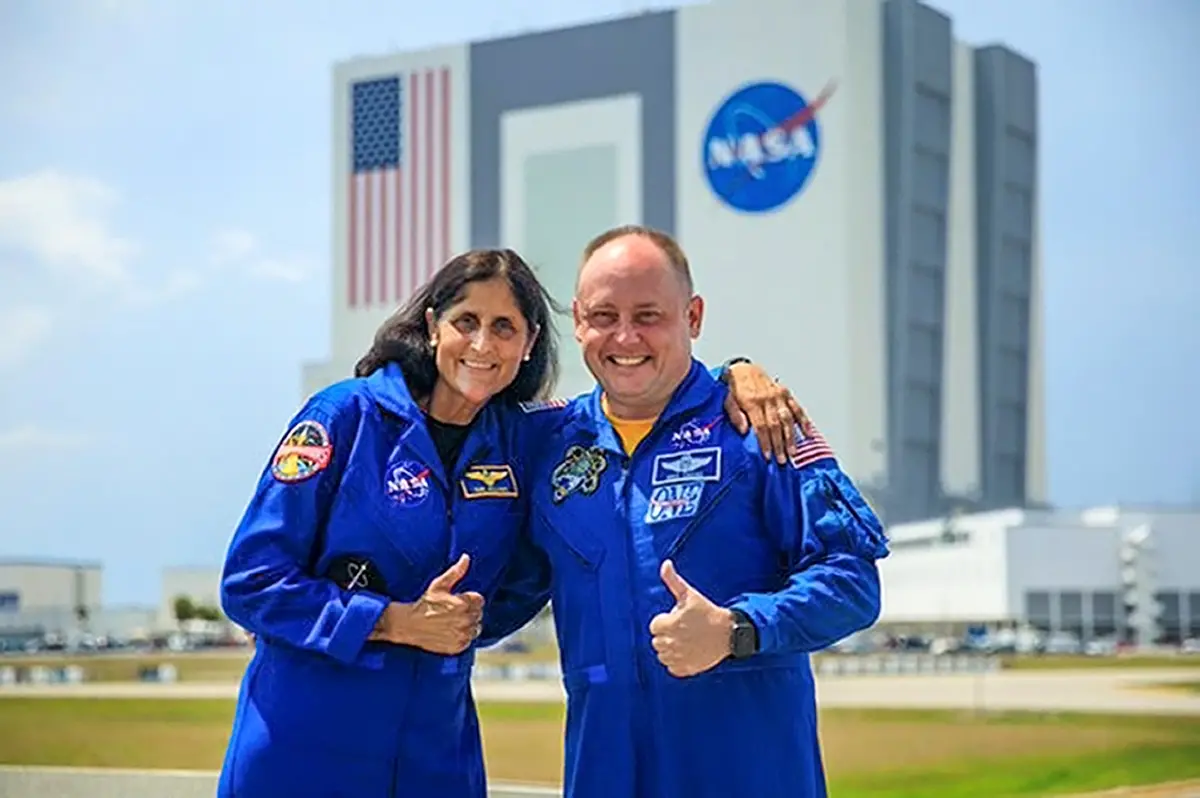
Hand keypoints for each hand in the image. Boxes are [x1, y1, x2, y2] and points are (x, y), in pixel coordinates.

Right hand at [373, 554, 484, 654]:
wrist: (409, 625)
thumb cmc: (424, 603)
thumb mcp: (439, 584)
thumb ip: (456, 571)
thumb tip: (466, 557)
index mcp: (463, 604)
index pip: (479, 600)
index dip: (470, 599)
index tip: (460, 601)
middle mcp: (465, 620)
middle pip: (479, 614)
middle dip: (470, 611)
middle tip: (455, 611)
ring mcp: (461, 635)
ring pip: (476, 629)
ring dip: (468, 625)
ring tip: (454, 622)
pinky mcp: (457, 646)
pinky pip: (468, 641)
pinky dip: (462, 637)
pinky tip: (451, 632)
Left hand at [648, 560, 733, 677]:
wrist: (728, 633)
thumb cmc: (707, 611)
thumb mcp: (689, 594)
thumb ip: (673, 580)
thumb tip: (665, 563)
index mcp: (669, 625)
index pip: (655, 625)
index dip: (666, 620)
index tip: (678, 618)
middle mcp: (670, 643)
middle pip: (657, 640)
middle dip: (667, 634)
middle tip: (684, 629)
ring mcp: (678, 657)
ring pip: (662, 655)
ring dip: (670, 648)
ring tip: (686, 640)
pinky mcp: (685, 669)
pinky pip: (671, 667)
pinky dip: (677, 662)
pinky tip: (687, 652)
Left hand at [723, 362, 806, 463]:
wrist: (742, 368)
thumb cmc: (733, 387)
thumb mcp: (726, 399)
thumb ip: (734, 414)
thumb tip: (743, 430)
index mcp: (752, 401)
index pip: (760, 426)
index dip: (764, 442)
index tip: (767, 456)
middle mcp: (767, 398)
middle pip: (775, 425)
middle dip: (779, 444)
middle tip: (781, 460)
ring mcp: (778, 395)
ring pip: (788, 418)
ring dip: (791, 437)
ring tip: (793, 453)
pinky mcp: (785, 393)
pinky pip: (797, 408)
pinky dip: (804, 421)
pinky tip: (808, 434)